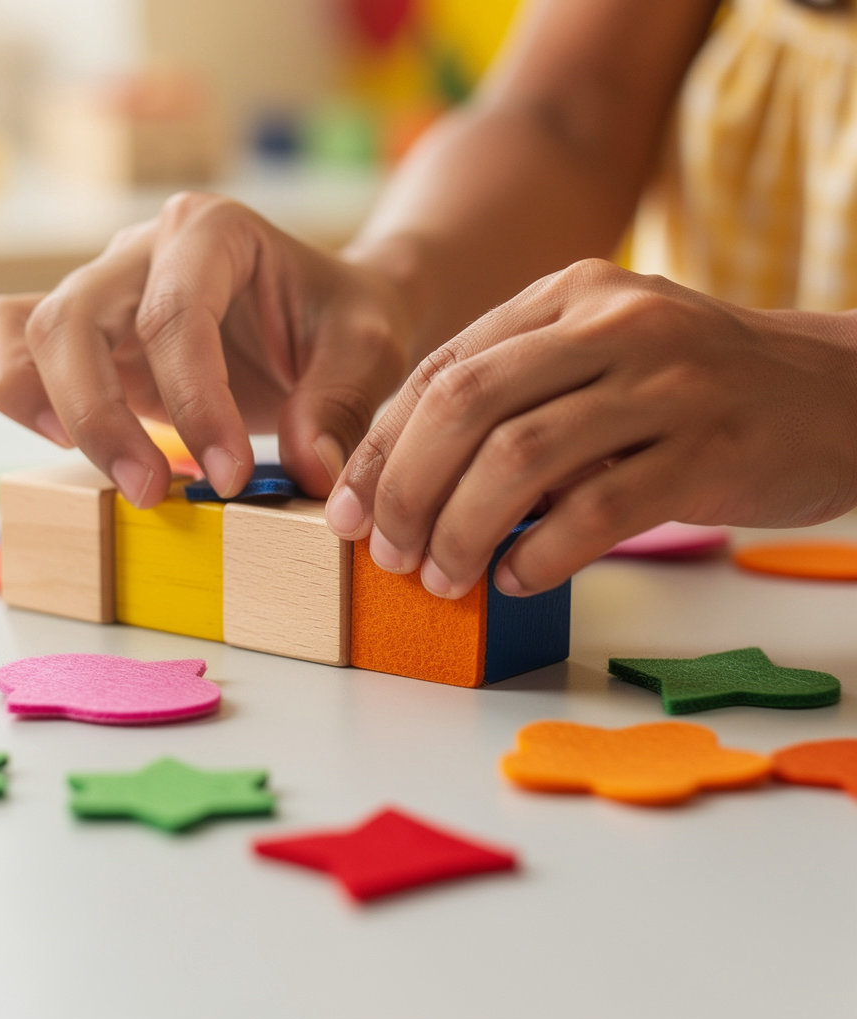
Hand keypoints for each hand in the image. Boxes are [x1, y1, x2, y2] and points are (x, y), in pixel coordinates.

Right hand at [0, 192, 410, 505]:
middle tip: (156, 492)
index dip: (194, 403)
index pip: (175, 314)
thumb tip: (307, 472)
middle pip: (73, 322)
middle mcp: (143, 250)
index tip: (232, 476)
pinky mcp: (91, 334)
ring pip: (28, 334)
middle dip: (105, 420)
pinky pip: (11, 340)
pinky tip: (70, 440)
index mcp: (212, 231)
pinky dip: (21, 392)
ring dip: (58, 414)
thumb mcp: (369, 350)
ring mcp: (108, 288)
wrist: (328, 313)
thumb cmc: (345, 322)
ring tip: (119, 472)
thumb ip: (341, 405)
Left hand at [325, 259, 856, 595]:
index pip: (442, 370)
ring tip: (443, 577)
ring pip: (522, 458)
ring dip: (463, 530)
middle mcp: (612, 323)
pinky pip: (598, 508)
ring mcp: (665, 381)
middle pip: (466, 406)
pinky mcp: (708, 447)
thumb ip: (516, 396)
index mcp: (568, 297)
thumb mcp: (600, 358)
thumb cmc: (693, 386)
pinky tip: (516, 580)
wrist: (836, 391)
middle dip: (407, 489)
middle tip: (389, 553)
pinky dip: (542, 554)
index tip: (349, 510)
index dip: (382, 447)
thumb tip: (413, 481)